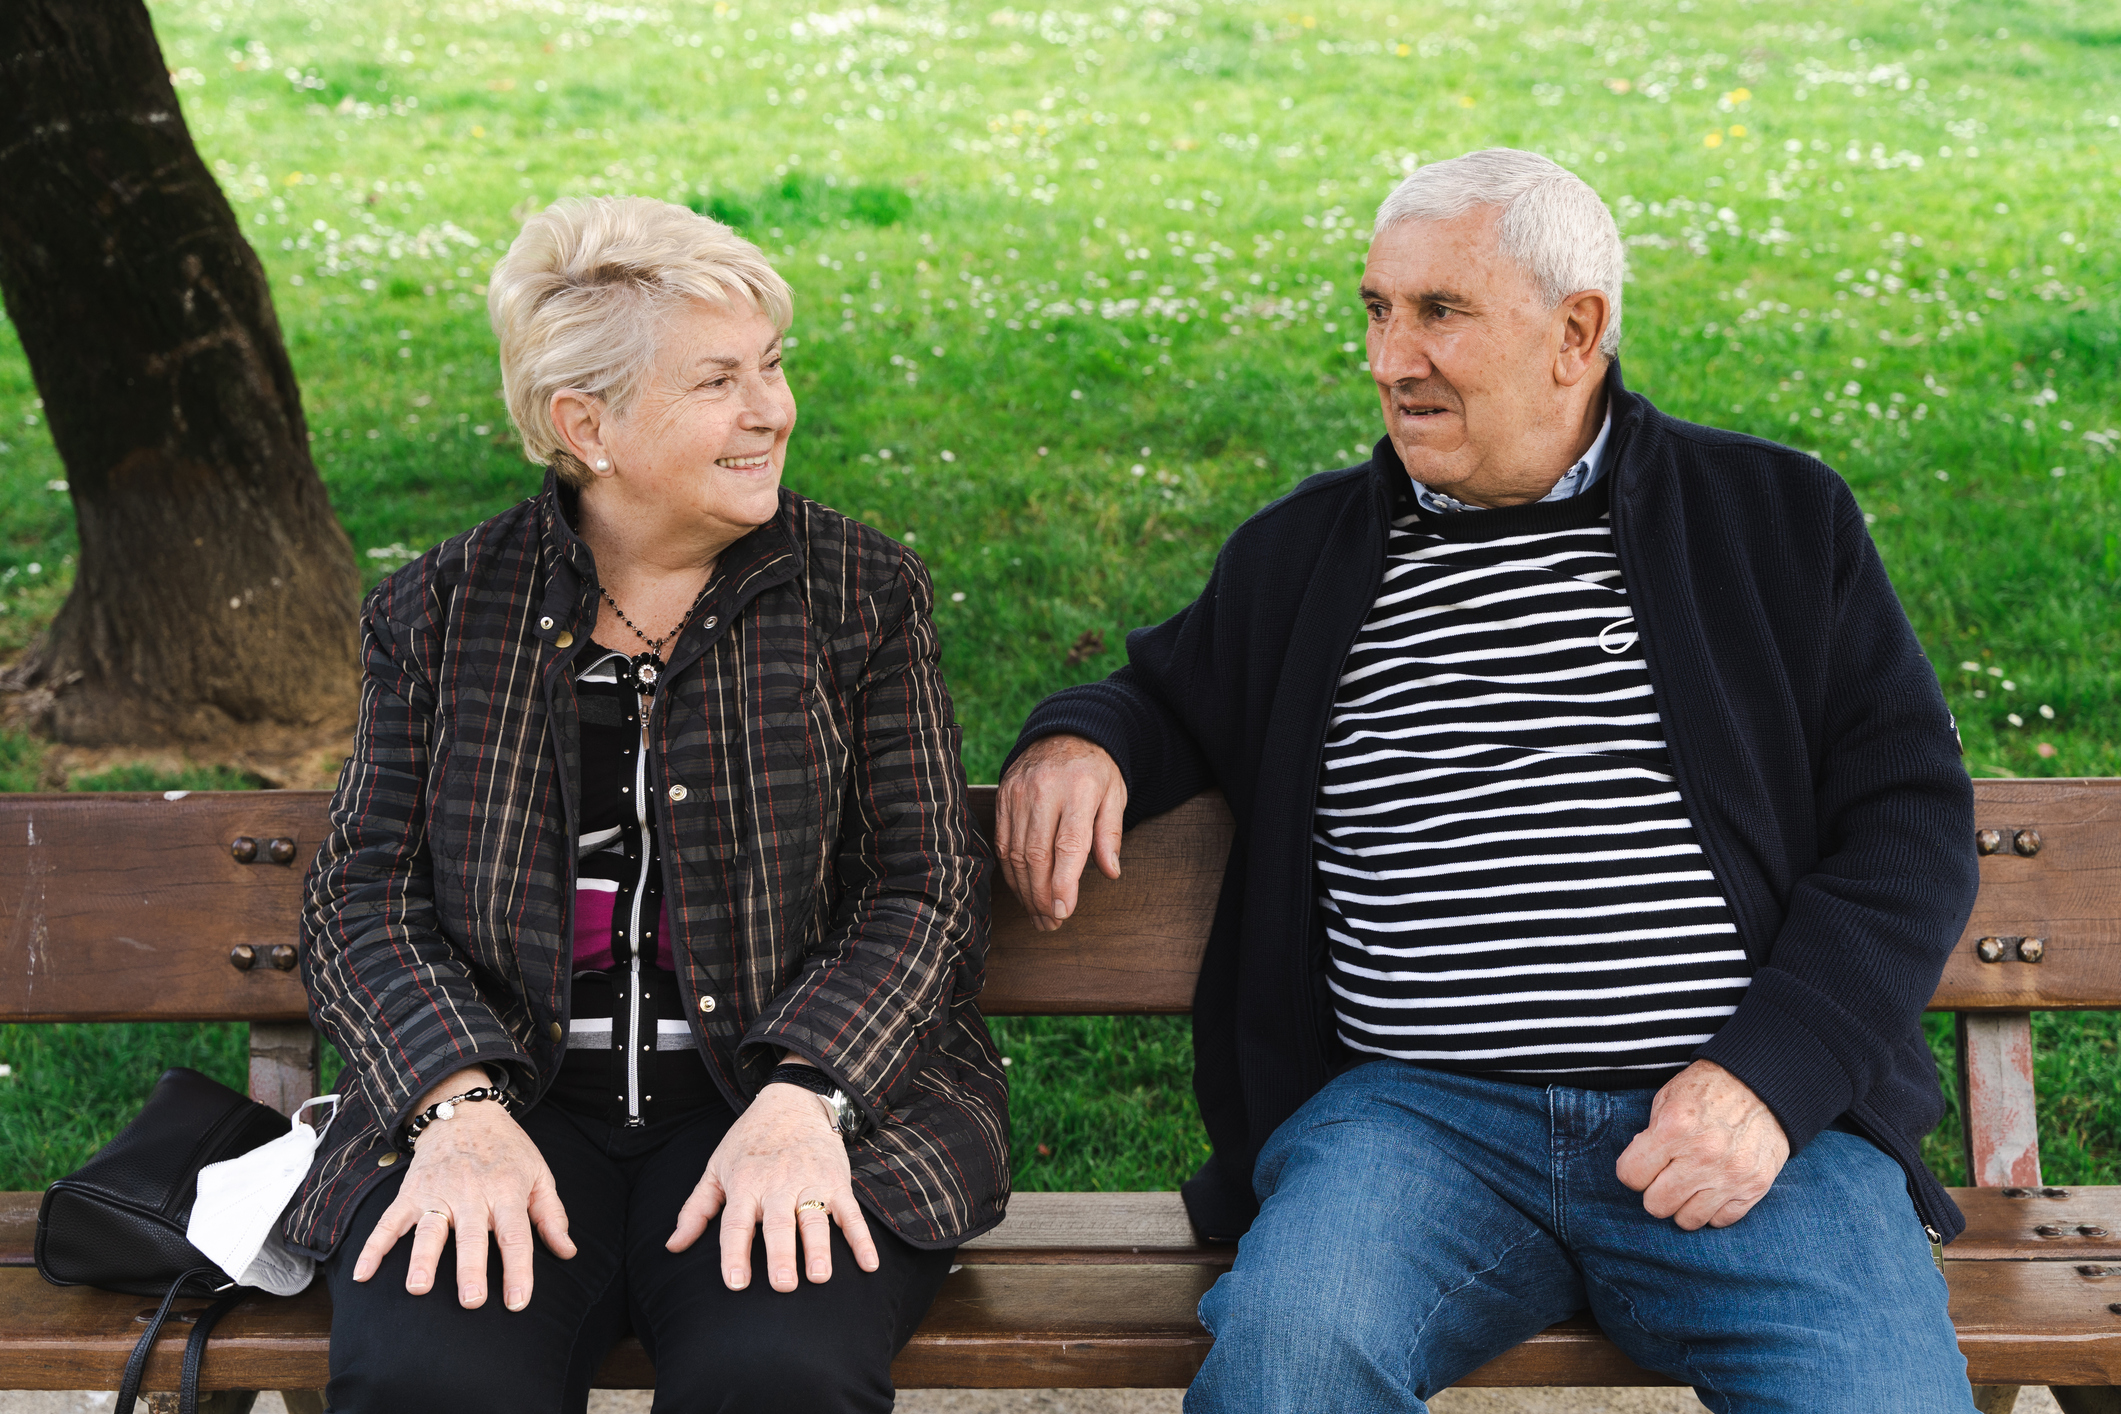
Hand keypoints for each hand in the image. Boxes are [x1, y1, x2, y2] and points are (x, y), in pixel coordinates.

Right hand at [350, 1067, 575, 1309]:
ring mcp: (437, 1193)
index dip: (518, 1269)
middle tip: (471, 1301)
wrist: (465, 1112)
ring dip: (422, 1259)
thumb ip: (552, 1215)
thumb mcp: (539, 1174)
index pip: (515, 1235)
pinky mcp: (411, 1193)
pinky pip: (388, 1222)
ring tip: (417, 1288)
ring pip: (429, 1229)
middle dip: (470, 1269)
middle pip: (471, 1236)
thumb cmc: (507, 1150)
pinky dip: (373, 1247)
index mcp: (507, 1190)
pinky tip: (363, 1274)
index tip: (518, 1301)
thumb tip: (568, 1252)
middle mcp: (471, 1193)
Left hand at [667, 1081, 878, 1291]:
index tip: (736, 1284)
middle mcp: (777, 1186)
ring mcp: (810, 1183)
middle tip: (783, 1285)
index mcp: (744, 1185)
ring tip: (819, 1276)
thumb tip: (672, 1246)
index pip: (736, 1225)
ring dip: (820, 1248)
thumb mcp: (716, 1168)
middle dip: (781, 1255)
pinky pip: (852, 1214)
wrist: (792, 1101)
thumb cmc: (749, 1141)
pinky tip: (868, 1264)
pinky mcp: (837, 1182)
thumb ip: (696, 1210)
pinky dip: (862, 1239)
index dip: (735, 1255)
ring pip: (815, 1219)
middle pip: (778, 1225)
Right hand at [994, 733, 1125, 931]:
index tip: (1064, 912)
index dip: (1064, 883)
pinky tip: (1023, 890)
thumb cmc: (1096, 770)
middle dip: (1042, 896)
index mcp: (1080, 790)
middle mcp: (1044, 791)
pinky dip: (1011, 872)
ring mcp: (1018, 793)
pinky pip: (1002, 843)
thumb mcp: (1115, 794)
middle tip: (1051, 923)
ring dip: (1025, 891)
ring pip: (1015, 854)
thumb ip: (1110, 833)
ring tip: (1039, 915)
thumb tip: (1111, 872)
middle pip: (1036, 855)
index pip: (1068, 845)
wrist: (1064, 732)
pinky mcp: (1003, 797)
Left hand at [1615, 1059, 1789, 1230]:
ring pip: (1688, 1220)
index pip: (1631, 1175)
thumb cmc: (1710, 1089)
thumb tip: (1642, 1168)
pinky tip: (1713, 1188)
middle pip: (1656, 1205)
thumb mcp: (1668, 1098)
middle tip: (1666, 1176)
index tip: (1643, 1165)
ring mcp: (1731, 1175)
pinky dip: (1713, 1209)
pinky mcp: (1755, 1187)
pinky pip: (1720, 1221)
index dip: (1633, 1171)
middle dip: (1655, 1191)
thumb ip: (1651, 1135)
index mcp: (1675, 1128)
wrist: (1764, 1085)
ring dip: (1684, 1205)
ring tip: (1690, 1185)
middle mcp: (1702, 1156)